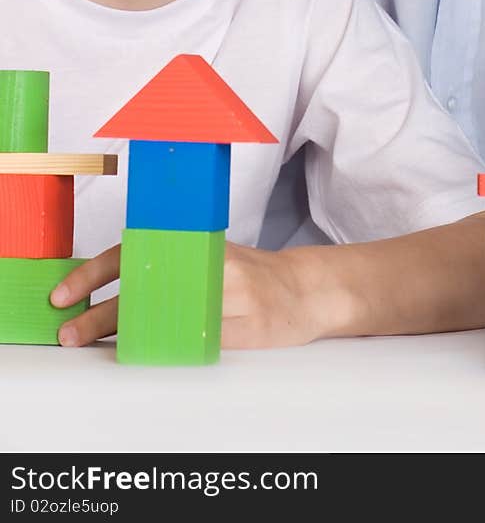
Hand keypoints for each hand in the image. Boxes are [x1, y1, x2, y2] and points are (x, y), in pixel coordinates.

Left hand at [50, 241, 329, 349]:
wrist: (307, 289)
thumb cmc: (253, 274)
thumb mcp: (209, 258)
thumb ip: (171, 268)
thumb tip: (112, 291)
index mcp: (197, 243)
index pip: (135, 252)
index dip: (94, 273)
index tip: (64, 295)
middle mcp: (211, 264)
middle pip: (144, 289)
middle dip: (99, 315)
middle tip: (70, 334)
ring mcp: (233, 295)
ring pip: (166, 318)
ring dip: (126, 336)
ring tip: (100, 348)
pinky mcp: (250, 326)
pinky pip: (199, 341)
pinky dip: (170, 349)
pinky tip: (151, 354)